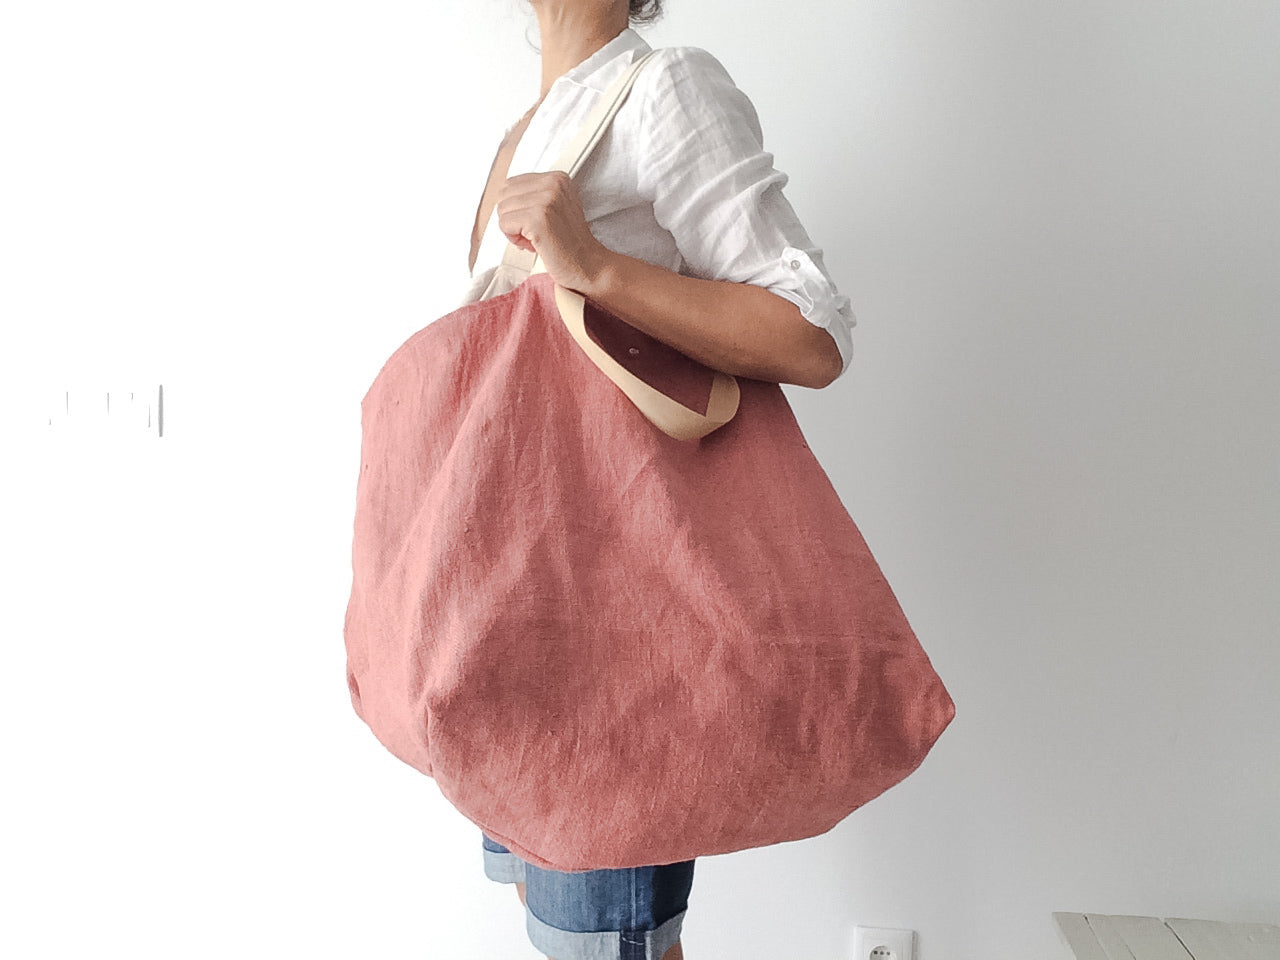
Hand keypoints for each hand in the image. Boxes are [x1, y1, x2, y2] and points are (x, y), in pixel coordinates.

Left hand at [494, 171, 610, 293]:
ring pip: (502, 210)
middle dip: (512, 217)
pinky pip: (504, 224)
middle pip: (504, 195)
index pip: (511, 184)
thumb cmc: (568, 242)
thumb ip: (534, 195)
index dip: (517, 208)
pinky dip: (513, 238)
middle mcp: (553, 184)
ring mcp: (546, 200)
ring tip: (535, 239)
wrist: (587, 265)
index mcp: (557, 178)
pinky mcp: (538, 218)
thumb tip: (503, 196)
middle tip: (532, 233)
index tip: (535, 223)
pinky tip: (532, 245)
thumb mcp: (556, 207)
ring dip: (513, 230)